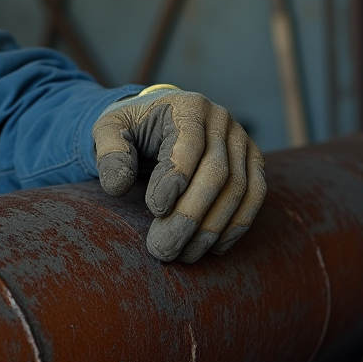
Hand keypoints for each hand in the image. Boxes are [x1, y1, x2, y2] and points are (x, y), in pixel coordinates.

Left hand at [92, 86, 265, 262]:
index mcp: (187, 106)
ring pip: (239, 189)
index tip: (155, 210)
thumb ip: (109, 152)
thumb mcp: (108, 128)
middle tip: (163, 249)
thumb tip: (116, 185)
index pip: (189, 143)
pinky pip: (254, 197)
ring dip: (212, 229)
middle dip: (191, 216)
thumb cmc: (131, 127)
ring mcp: (242, 141)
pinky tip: (211, 248)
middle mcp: (221, 120)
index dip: (175, 178)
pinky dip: (236, 226)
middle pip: (218, 172)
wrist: (155, 122)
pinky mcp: (252, 163)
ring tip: (182, 255)